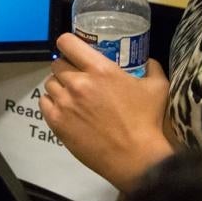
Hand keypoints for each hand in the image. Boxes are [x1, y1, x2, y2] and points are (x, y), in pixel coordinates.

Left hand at [40, 33, 173, 191]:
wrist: (136, 157)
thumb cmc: (147, 121)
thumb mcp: (157, 88)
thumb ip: (152, 68)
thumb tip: (148, 59)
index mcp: (99, 69)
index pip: (67, 42)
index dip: (68, 44)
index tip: (73, 50)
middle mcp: (78, 82)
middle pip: (57, 64)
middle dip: (67, 67)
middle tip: (78, 77)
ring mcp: (65, 102)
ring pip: (50, 83)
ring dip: (59, 86)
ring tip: (72, 95)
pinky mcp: (57, 121)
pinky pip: (44, 102)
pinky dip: (51, 102)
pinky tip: (64, 107)